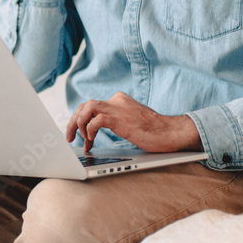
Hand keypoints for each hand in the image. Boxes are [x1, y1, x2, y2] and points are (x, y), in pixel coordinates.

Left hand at [66, 91, 203, 152]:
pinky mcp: (120, 119)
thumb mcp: (131, 122)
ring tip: (81, 140)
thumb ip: (116, 120)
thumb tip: (96, 129)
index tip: (76, 133)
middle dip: (73, 121)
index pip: (91, 104)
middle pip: (85, 105)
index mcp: (119, 100)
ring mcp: (118, 108)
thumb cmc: (154, 132)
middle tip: (70, 138)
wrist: (171, 133)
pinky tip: (91, 142)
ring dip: (78, 125)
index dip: (80, 119)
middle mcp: (117, 100)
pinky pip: (95, 121)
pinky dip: (89, 131)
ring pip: (87, 108)